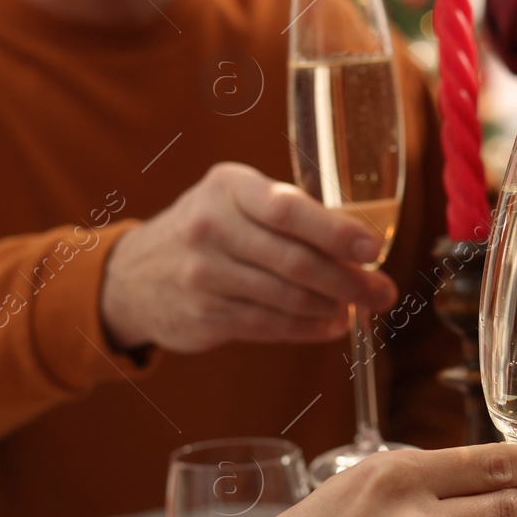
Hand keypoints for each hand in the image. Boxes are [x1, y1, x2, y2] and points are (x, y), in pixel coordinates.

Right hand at [100, 162, 397, 352]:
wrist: (134, 276)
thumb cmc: (207, 231)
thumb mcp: (234, 201)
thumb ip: (287, 212)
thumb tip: (360, 242)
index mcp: (228, 188)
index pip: (287, 209)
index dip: (335, 231)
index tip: (371, 247)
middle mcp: (211, 227)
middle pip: (294, 260)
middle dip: (349, 280)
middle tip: (382, 291)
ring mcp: (204, 274)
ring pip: (287, 297)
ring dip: (332, 306)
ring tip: (359, 307)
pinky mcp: (205, 315)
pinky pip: (270, 325)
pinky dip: (308, 328)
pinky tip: (330, 325)